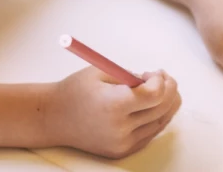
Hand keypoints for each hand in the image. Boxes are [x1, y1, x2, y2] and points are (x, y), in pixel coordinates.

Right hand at [45, 67, 180, 158]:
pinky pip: (150, 134)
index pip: (155, 94)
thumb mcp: (102, 72)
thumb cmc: (76, 90)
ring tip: (157, 90)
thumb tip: (158, 80)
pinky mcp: (121, 151)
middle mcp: (119, 127)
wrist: (53, 118)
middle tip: (162, 77)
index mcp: (114, 104)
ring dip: (167, 104)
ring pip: (160, 122)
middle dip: (169, 89)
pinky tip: (151, 106)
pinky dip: (156, 118)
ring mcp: (121, 143)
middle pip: (162, 108)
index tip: (153, 72)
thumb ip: (132, 75)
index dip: (161, 80)